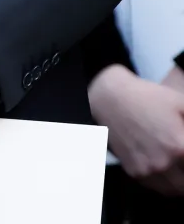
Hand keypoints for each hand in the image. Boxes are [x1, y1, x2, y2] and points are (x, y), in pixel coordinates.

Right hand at [89, 65, 183, 195]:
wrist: (112, 99)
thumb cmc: (148, 98)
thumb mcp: (180, 103)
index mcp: (178, 146)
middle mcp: (164, 163)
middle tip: (183, 158)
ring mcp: (148, 170)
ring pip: (175, 191)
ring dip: (181, 182)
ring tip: (178, 165)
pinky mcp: (135, 173)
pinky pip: (158, 187)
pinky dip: (165, 182)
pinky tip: (165, 165)